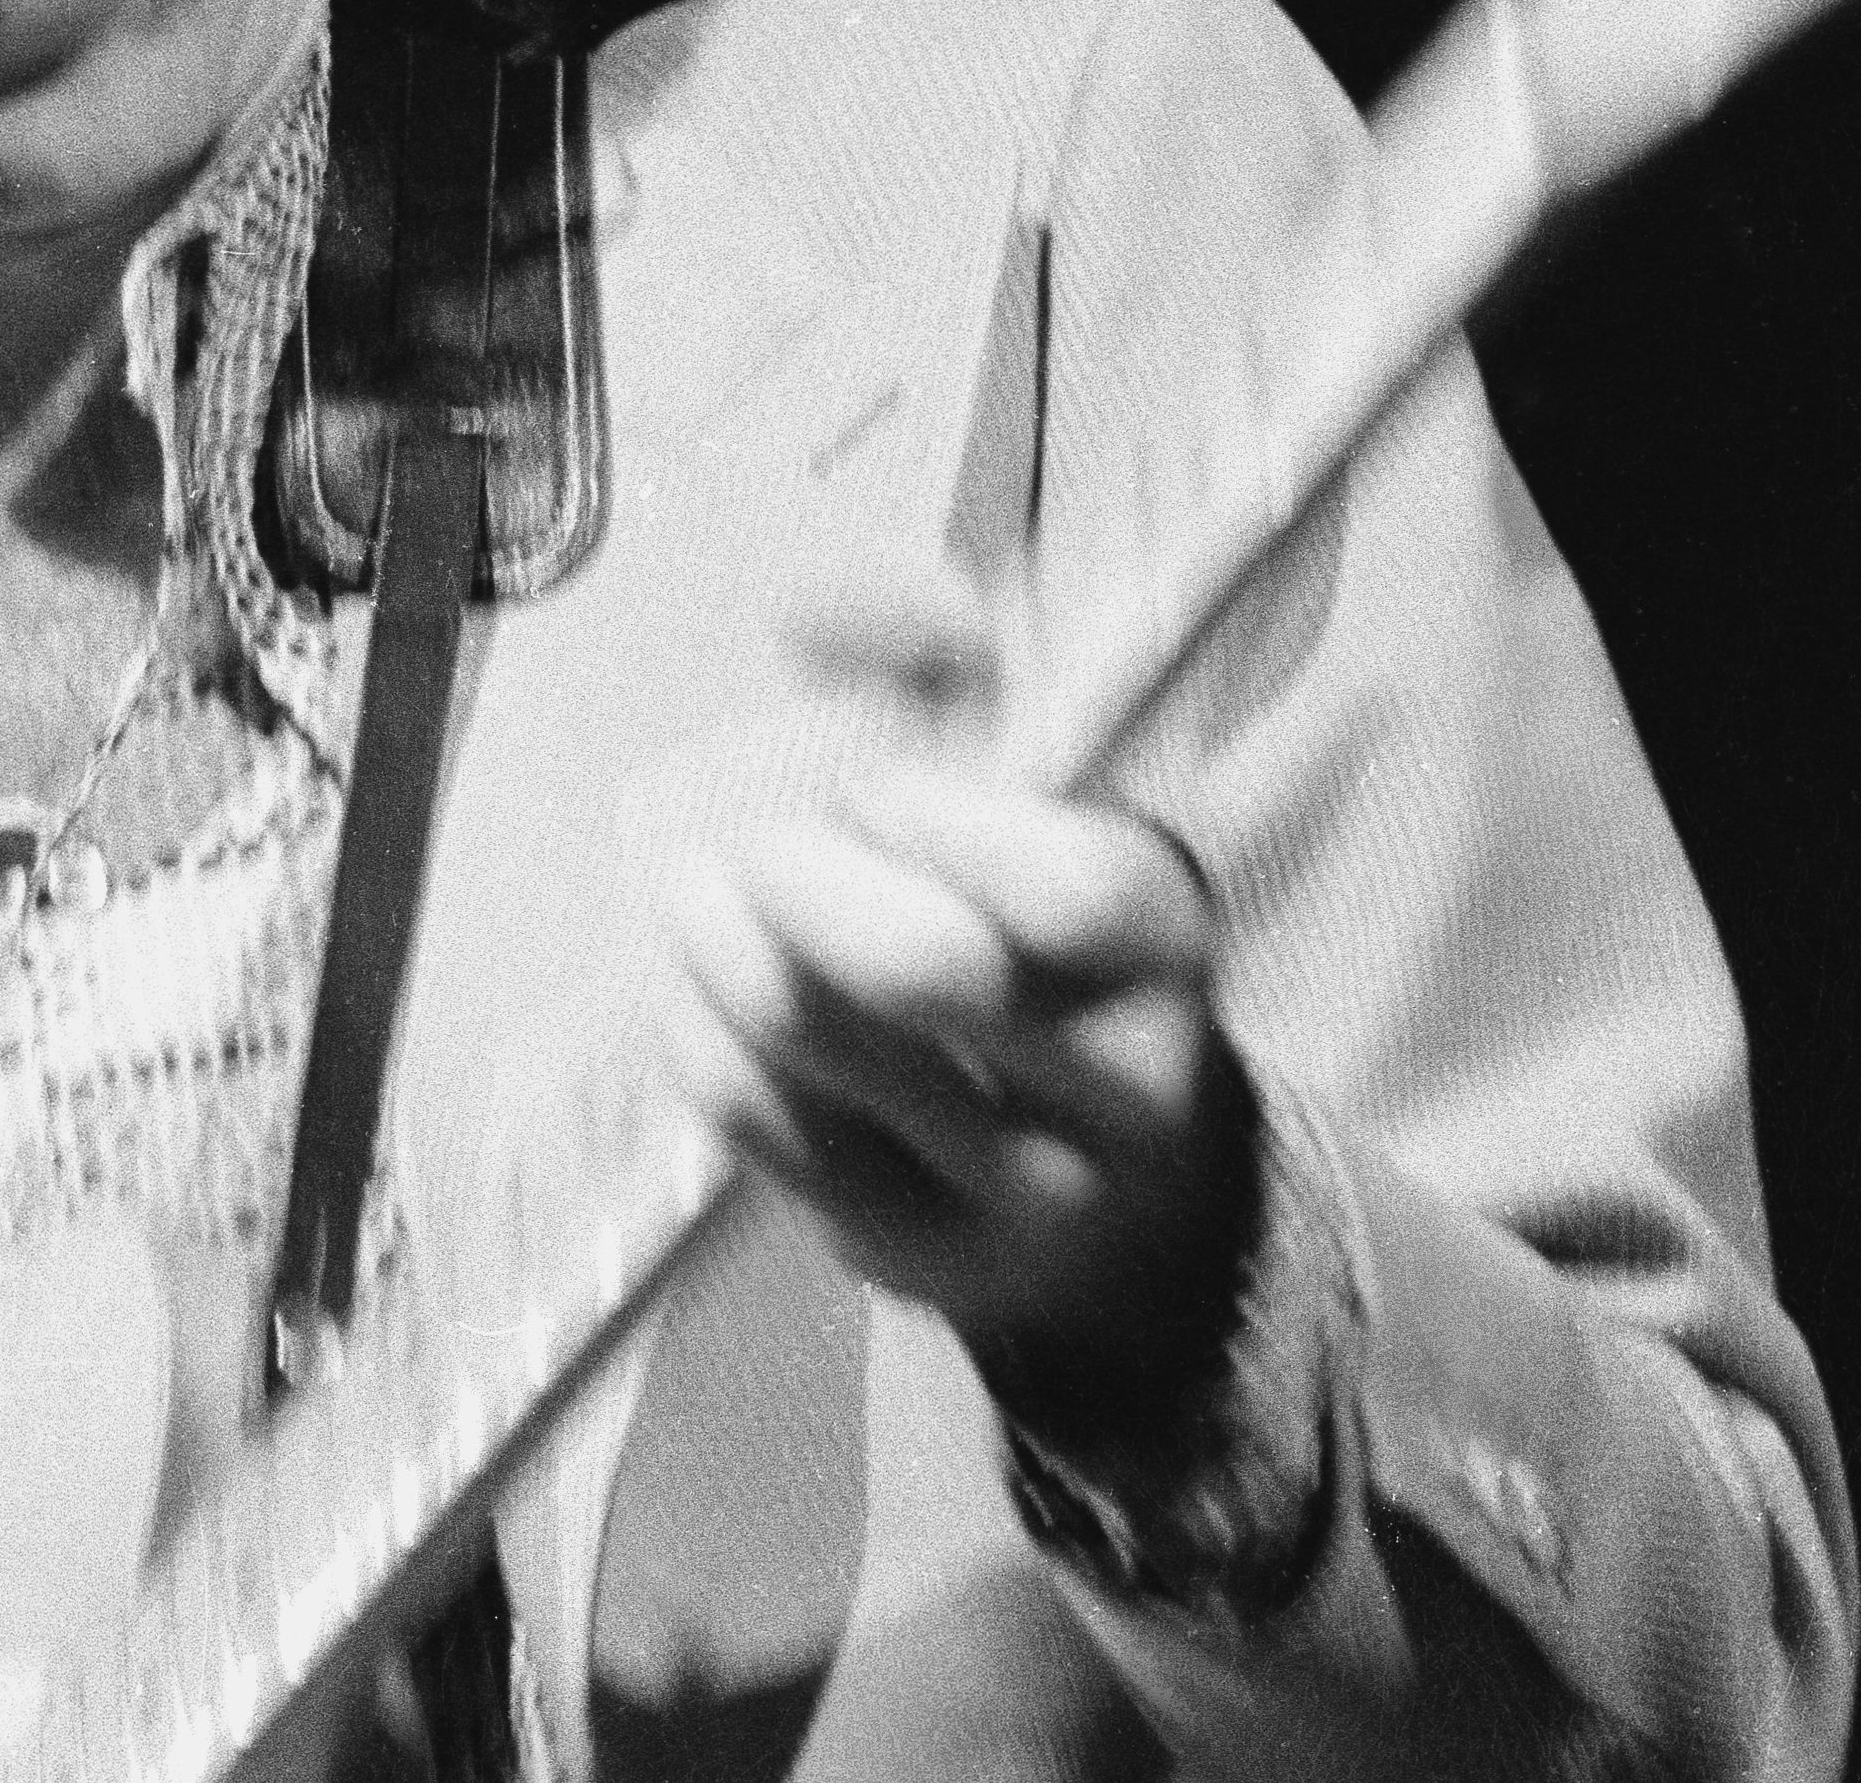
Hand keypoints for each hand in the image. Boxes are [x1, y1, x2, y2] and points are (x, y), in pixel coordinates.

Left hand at [652, 596, 1262, 1386]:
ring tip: (692, 885)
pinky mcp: (906, 1254)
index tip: (876, 790)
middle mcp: (1118, 1084)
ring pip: (811, 1042)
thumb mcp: (1054, 798)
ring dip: (714, 936)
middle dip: (797, 873)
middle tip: (750, 837)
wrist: (1123, 1197)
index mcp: (1168, 944)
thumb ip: (943, 662)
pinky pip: (756, 1123)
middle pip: (920, 973)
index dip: (937, 818)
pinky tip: (696, 982)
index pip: (1064, 888)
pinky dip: (696, 1027)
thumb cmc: (1058, 950)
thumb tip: (818, 607)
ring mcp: (1014, 1190)